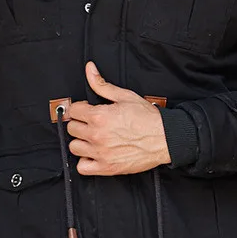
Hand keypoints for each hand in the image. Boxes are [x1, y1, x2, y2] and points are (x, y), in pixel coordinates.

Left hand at [65, 61, 171, 175]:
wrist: (165, 138)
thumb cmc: (147, 118)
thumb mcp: (124, 96)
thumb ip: (101, 84)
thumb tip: (90, 69)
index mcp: (100, 116)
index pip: (74, 110)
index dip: (81, 108)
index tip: (87, 110)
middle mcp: (97, 135)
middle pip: (72, 128)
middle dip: (80, 123)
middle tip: (92, 123)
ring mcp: (100, 153)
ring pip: (74, 147)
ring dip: (81, 142)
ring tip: (93, 138)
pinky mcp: (106, 168)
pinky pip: (82, 167)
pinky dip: (85, 161)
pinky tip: (94, 154)